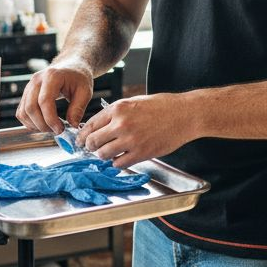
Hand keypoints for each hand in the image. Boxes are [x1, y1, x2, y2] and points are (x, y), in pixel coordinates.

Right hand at [16, 63, 93, 133]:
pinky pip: (21, 112)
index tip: (61, 129)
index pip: (44, 101)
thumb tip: (72, 126)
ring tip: (52, 128)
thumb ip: (78, 109)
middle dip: (43, 125)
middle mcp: (36, 80)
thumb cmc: (79, 77)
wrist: (71, 66)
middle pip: (31, 108)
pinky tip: (44, 124)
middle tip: (58, 130)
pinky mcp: (26, 94)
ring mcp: (29, 86)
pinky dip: (30, 122)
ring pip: (23, 112)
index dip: (51, 119)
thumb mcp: (85, 91)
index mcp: (52, 76)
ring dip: (36, 125)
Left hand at [77, 94, 194, 168]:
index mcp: (118, 108)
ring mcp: (131, 140)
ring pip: (103, 154)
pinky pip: (119, 164)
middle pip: (93, 141)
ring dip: (104, 155)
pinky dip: (117, 163)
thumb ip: (116, 114)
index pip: (90, 125)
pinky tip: (123, 157)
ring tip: (110, 152)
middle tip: (94, 148)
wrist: (185, 114)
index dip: (82, 135)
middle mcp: (121, 124)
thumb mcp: (134, 102)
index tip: (81, 140)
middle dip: (91, 146)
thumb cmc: (163, 107)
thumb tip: (99, 126)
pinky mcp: (141, 153)